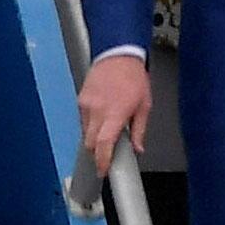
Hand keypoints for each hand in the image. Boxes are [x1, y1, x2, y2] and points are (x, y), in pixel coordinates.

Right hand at [77, 53, 151, 177]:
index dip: (102, 161)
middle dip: (98, 152)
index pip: (103, 144)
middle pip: (90, 143)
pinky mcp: (81, 100)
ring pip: (85, 132)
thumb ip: (139, 130)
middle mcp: (97, 110)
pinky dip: (91, 124)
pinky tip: (102, 115)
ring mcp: (86, 105)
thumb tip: (138, 148)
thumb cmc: (132, 76)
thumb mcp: (144, 105)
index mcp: (114, 113)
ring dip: (95, 137)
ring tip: (108, 126)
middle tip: (108, 153)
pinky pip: (83, 120)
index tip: (103, 170)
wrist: (118, 53)